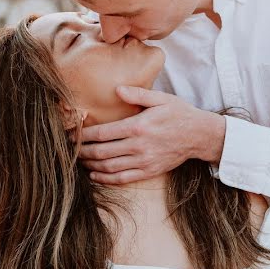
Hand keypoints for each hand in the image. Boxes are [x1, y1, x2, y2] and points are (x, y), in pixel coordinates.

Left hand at [78, 86, 225, 184]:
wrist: (199, 136)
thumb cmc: (179, 114)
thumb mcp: (161, 99)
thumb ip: (137, 94)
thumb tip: (116, 89)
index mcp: (138, 127)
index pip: (103, 133)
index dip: (84, 136)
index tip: (72, 134)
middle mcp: (139, 146)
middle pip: (102, 152)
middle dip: (82, 151)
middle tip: (70, 149)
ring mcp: (143, 161)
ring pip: (109, 167)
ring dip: (90, 165)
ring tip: (80, 160)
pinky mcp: (148, 171)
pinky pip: (122, 178)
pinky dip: (105, 178)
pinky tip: (95, 175)